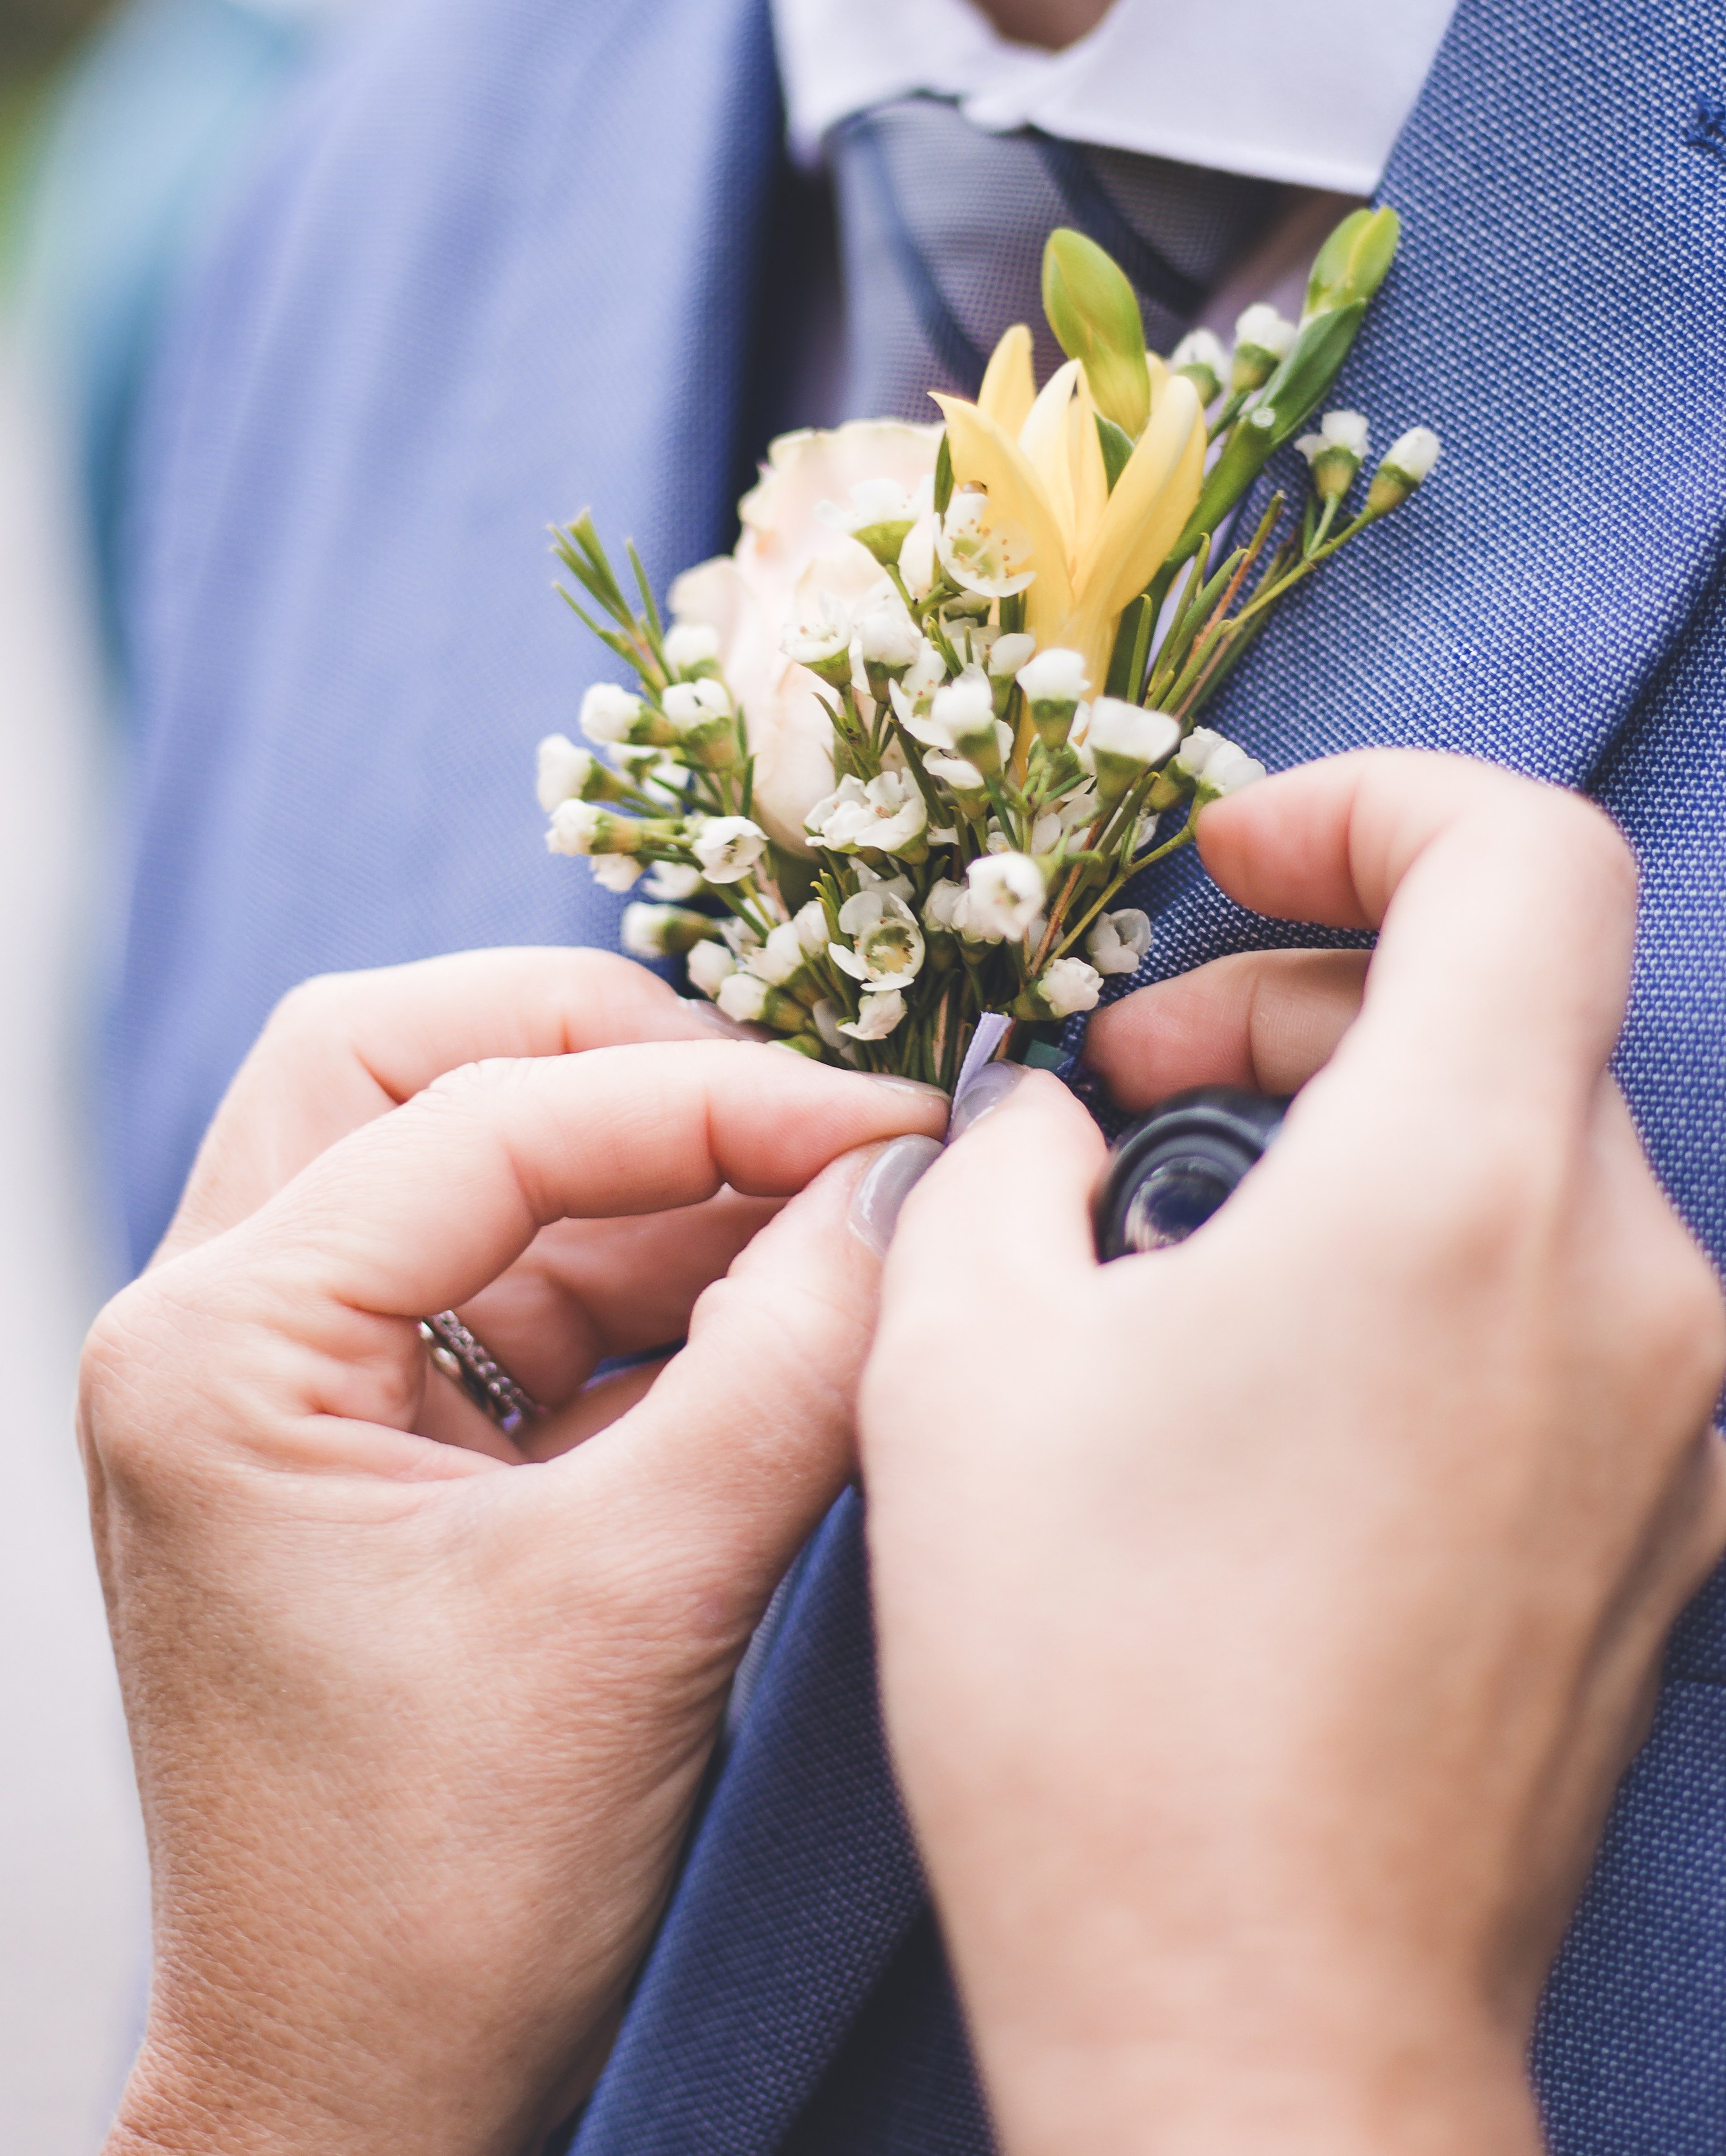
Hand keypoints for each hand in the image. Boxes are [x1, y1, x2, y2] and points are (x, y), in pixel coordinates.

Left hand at [81, 950, 945, 2155]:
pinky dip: (654, 1271)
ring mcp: (296, 1383)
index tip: (883, 1121)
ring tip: (831, 1206)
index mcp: (218, 1352)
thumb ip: (784, 1370)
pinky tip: (783, 1295)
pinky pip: (519, 1282)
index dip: (706, 1095)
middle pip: (405, 1060)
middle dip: (611, 1054)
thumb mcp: (638, 1610)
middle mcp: (224, 1333)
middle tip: (799, 1105)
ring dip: (656, 1168)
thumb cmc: (436, 1896)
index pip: (479, 1117)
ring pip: (469, 1159)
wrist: (365, 2096)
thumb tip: (905, 1185)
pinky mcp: (382, 1442)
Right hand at [861, 752, 1725, 2155]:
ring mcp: (1674, 1416)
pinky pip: (1558, 1297)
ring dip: (1355, 1133)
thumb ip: (1009, 1158)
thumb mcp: (963, 1360)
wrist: (1259, 2023)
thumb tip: (1052, 1111)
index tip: (1235, 861)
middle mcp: (1624, 1283)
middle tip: (1125, 1096)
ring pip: (1528, 1152)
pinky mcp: (1666, 1520)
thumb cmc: (1095, 1697)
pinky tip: (1271, 1375)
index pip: (1524, 861)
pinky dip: (1424, 1261)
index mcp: (1459, 1196)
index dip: (1377, 805)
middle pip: (1502, 1008)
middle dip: (1301, 999)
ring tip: (1172, 1252)